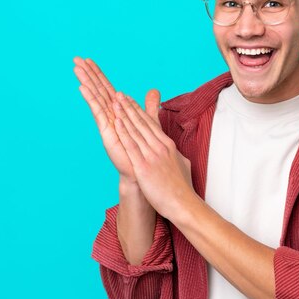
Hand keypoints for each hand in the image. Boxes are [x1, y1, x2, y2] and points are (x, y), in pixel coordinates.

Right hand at [73, 57, 158, 184]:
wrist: (140, 170)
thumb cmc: (142, 148)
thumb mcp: (148, 121)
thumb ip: (149, 106)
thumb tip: (154, 90)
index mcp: (118, 110)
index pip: (107, 88)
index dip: (98, 74)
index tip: (88, 59)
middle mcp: (110, 114)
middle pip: (98, 90)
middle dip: (88, 74)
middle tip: (76, 58)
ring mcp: (107, 122)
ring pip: (96, 97)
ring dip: (86, 82)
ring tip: (76, 68)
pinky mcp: (107, 131)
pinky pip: (98, 111)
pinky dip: (91, 99)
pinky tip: (83, 88)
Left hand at [113, 91, 195, 219]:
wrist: (183, 204)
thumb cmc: (182, 188)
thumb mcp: (182, 164)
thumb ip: (176, 155)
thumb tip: (175, 152)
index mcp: (168, 146)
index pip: (151, 124)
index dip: (138, 111)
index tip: (130, 101)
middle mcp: (160, 147)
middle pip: (142, 123)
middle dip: (130, 107)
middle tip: (119, 94)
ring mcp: (152, 156)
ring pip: (135, 130)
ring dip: (124, 114)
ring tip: (115, 101)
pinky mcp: (143, 167)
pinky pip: (131, 146)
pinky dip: (123, 132)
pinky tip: (116, 121)